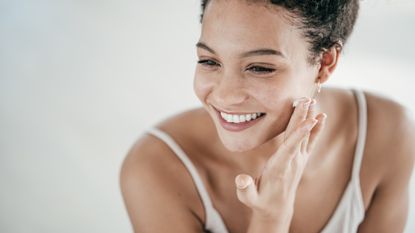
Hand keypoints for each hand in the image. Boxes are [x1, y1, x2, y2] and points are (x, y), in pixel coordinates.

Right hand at [235, 97, 326, 220]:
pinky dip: (316, 129)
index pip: (290, 149)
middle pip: (298, 136)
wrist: (276, 209)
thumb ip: (245, 189)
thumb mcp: (248, 198)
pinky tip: (321, 117)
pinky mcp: (300, 159)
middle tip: (307, 99)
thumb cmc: (259, 201)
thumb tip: (241, 179)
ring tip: (313, 100)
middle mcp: (292, 163)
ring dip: (308, 117)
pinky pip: (310, 141)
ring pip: (305, 135)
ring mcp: (299, 160)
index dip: (299, 134)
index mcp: (279, 169)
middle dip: (302, 117)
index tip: (308, 120)